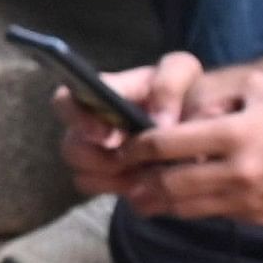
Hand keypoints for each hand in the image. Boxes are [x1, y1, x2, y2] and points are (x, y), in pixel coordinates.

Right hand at [54, 51, 240, 194]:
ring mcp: (99, 152)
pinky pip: (99, 189)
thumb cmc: (183, 87)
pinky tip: (143, 183)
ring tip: (142, 175)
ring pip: (82, 173)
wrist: (199, 117)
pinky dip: (118, 190)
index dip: (75, 119)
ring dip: (109, 178)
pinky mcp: (110, 176)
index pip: (64, 101)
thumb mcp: (181, 72)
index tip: (103, 135)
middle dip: (96, 159)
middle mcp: (92, 124)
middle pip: (71, 148)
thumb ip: (168, 86)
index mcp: (103, 93)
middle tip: (126, 162)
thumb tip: (159, 123)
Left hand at [114, 69, 262, 224]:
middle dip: (139, 181)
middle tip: (121, 177)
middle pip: (168, 184)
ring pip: (184, 207)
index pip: (167, 145)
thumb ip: (213, 98)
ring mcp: (247, 200)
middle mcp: (237, 171)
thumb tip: (176, 116)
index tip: (123, 148)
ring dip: (156, 202)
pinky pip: (210, 214)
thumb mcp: (257, 88)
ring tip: (137, 194)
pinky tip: (175, 200)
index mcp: (234, 134)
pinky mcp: (255, 217)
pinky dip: (187, 208)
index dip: (137, 148)